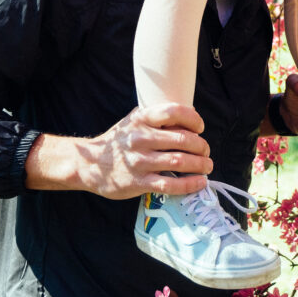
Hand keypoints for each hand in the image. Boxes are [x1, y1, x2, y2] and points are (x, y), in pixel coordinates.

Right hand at [25, 103, 212, 199]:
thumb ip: (156, 117)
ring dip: (199, 164)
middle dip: (201, 146)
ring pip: (179, 161)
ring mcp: (140, 161)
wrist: (89, 164)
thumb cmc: (118, 141)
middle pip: (182, 139)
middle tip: (206, 151)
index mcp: (141, 119)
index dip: (193, 119)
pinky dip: (189, 184)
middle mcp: (140, 138)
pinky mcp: (138, 182)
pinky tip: (200, 182)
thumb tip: (189, 116)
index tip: (200, 127)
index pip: (173, 112)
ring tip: (208, 166)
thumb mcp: (133, 121)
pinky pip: (170, 184)